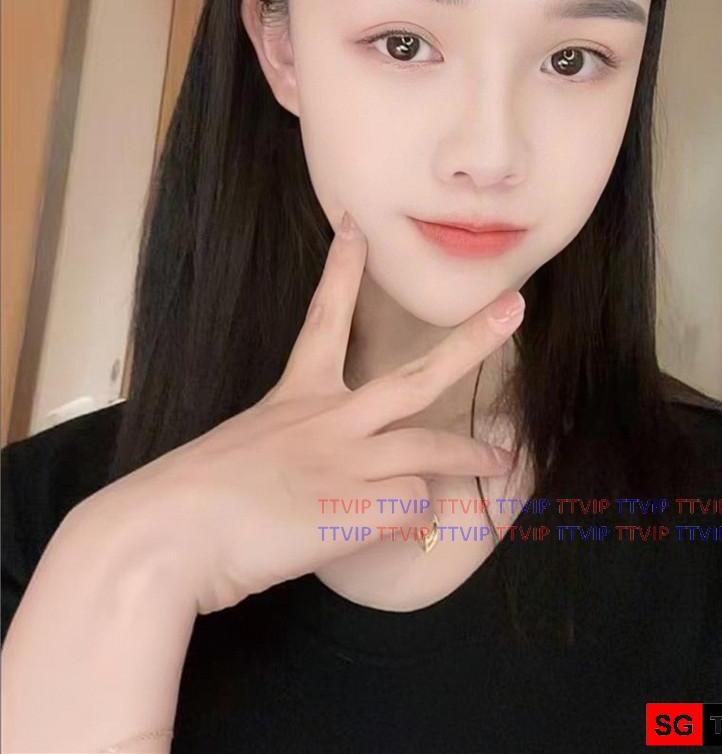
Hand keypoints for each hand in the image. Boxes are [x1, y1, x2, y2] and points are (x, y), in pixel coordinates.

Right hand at [75, 214, 524, 615]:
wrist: (169, 532)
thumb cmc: (186, 498)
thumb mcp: (238, 457)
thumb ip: (282, 457)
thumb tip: (310, 481)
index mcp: (294, 397)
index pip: (325, 317)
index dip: (343, 270)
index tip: (355, 226)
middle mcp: (330, 420)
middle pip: (418, 376)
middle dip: (472, 341)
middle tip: (514, 308)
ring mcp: (351, 461)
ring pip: (433, 447)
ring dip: (472, 454)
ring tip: (500, 459)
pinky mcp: (360, 507)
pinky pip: (414, 508)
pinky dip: (418, 522)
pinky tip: (412, 533)